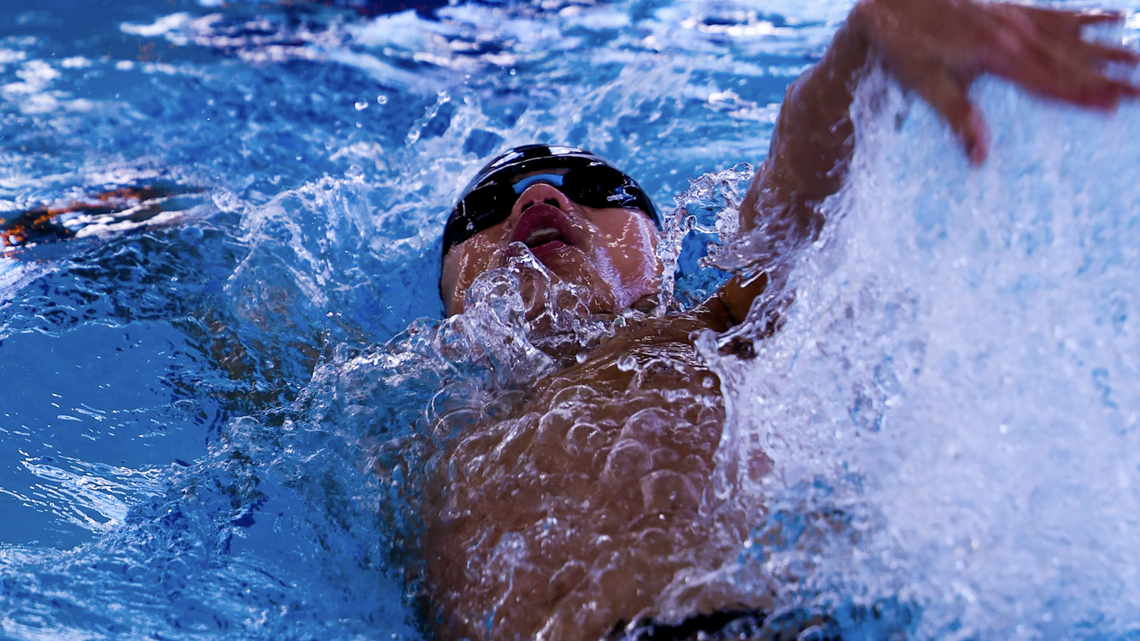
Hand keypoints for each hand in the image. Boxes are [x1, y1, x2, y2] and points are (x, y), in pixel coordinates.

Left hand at [850, 0, 1139, 162]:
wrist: (888, 6)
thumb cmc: (904, 52)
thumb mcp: (927, 88)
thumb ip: (958, 119)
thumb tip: (979, 158)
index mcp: (996, 55)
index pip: (1048, 82)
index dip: (1081, 96)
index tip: (1114, 107)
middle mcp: (1013, 33)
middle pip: (1070, 59)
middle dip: (1108, 77)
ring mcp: (1014, 16)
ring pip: (1072, 35)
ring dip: (1108, 48)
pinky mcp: (1008, 7)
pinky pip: (1057, 12)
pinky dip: (1088, 16)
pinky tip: (1116, 15)